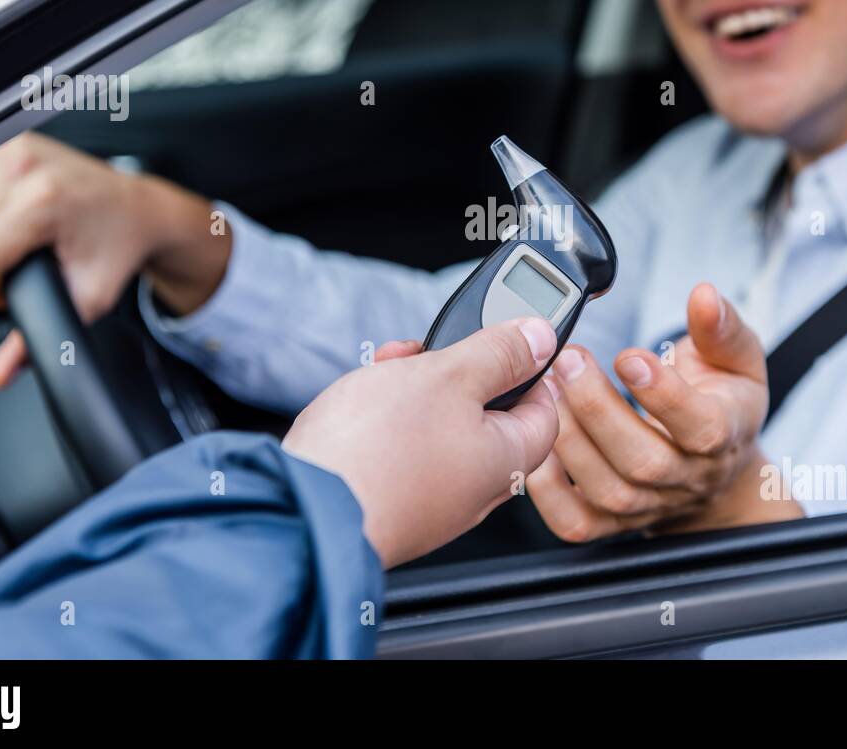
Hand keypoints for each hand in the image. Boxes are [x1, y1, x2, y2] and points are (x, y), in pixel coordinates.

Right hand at [0, 133, 230, 387]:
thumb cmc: (118, 248)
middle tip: (18, 270)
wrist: (142, 210)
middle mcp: (24, 168)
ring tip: (16, 247)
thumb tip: (2, 373)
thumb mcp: (87, 299)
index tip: (11, 291)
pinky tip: (8, 223)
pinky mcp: (6, 142)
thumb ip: (41, 337)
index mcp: (42, 201)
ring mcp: (13, 149)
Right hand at [282, 317, 559, 567]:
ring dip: (415, 391)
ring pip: (437, 430)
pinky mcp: (388, 506)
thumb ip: (500, 353)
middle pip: (485, 416)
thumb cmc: (378, 450)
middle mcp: (475, 492)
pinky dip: (387, 422)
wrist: (301, 509)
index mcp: (507, 461)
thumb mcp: (449, 375)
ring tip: (386, 371)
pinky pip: (401, 453)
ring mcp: (430, 503)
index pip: (545, 409)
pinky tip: (361, 407)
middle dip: (456, 372)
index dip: (530, 368)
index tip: (507, 341)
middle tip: (429, 350)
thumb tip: (540, 338)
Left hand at [528, 282, 800, 541]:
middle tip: (567, 361)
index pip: (701, 427)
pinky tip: (533, 445)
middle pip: (644, 461)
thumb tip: (704, 296)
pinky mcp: (614, 525)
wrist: (716, 473)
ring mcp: (649, 507)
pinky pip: (577, 522)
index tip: (628, 357)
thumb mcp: (736, 360)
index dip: (664, 395)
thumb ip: (720, 328)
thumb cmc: (722, 405)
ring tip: (545, 389)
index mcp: (723, 435)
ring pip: (608, 490)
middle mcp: (687, 478)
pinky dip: (547, 489)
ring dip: (568, 439)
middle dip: (598, 408)